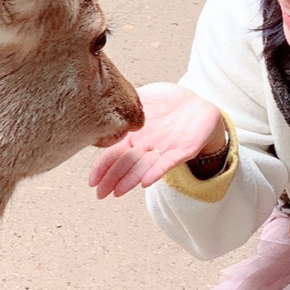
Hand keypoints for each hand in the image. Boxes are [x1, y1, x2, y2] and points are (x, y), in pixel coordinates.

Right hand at [89, 82, 224, 198]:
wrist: (197, 104)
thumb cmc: (168, 101)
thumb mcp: (142, 96)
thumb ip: (125, 103)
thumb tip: (105, 102)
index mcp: (134, 135)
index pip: (114, 154)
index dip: (102, 167)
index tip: (92, 181)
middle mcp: (146, 146)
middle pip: (126, 164)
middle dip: (112, 179)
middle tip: (100, 193)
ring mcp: (163, 150)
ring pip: (144, 167)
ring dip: (130, 180)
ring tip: (117, 192)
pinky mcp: (182, 151)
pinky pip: (167, 163)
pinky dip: (156, 172)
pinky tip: (145, 182)